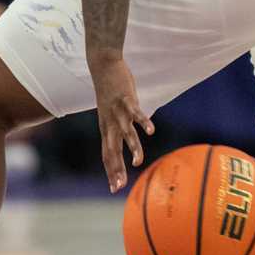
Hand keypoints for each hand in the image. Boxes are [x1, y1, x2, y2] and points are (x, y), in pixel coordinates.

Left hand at [93, 52, 152, 192]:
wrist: (102, 66)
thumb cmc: (109, 91)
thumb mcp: (109, 113)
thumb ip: (116, 127)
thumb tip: (126, 139)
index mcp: (105, 128)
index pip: (106, 155)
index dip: (111, 171)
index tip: (115, 189)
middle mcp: (109, 123)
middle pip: (112, 150)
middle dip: (116, 169)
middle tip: (120, 186)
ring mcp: (118, 112)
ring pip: (125, 134)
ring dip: (132, 148)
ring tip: (138, 162)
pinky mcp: (126, 100)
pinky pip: (136, 113)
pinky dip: (143, 122)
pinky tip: (151, 131)